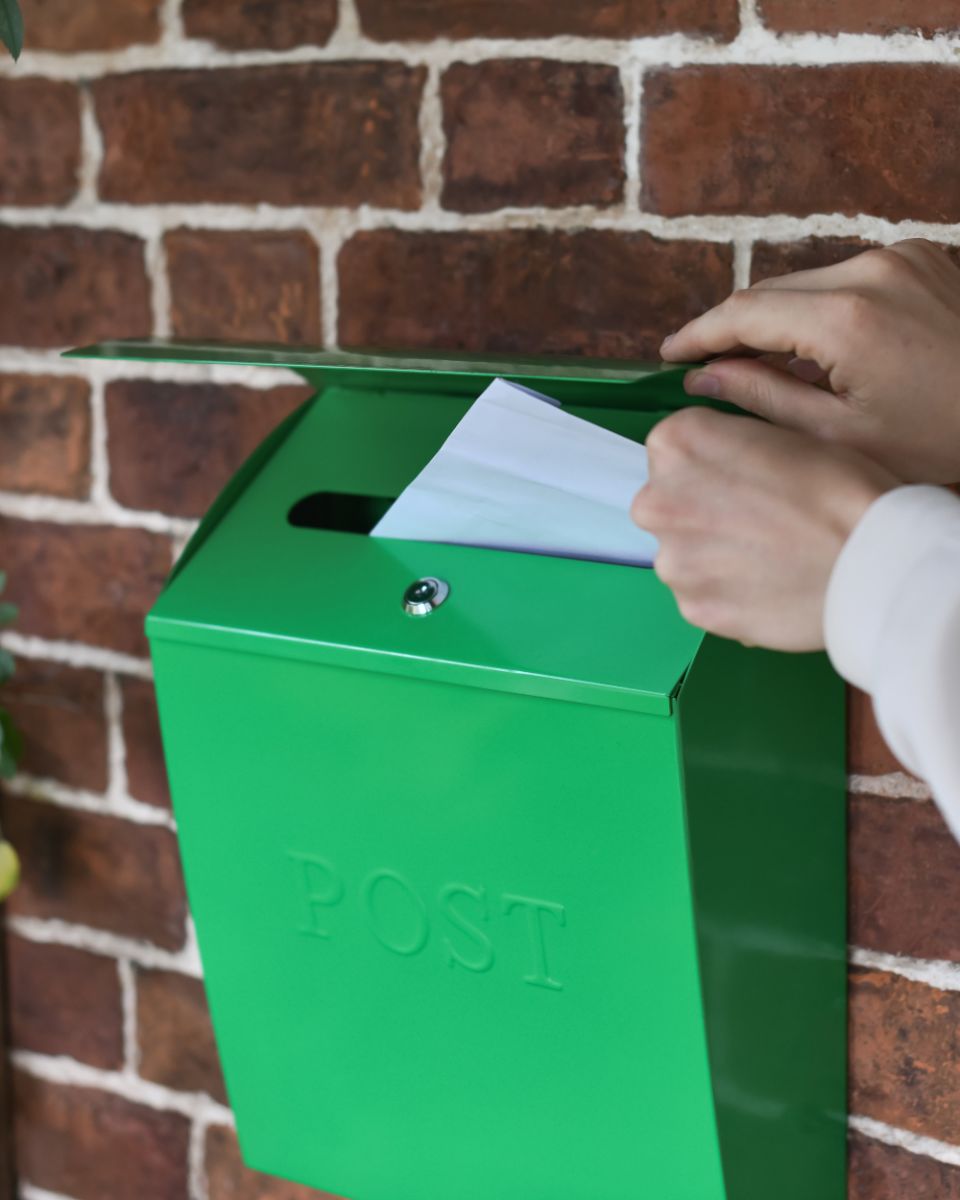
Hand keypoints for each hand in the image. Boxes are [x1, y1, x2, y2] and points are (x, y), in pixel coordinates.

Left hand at [631, 408, 897, 650]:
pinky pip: (702, 595)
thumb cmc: (841, 487)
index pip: (674, 450)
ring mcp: (672, 561)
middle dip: (701, 511)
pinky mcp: (691, 608)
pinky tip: (768, 586)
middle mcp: (657, 502)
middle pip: (668, 503)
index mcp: (677, 443)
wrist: (872, 562)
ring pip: (683, 554)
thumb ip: (729, 445)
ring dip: (713, 555)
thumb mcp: (782, 432)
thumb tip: (714, 465)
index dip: (713, 463)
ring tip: (770, 558)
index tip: (747, 476)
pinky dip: (727, 593)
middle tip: (758, 521)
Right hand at [661, 239, 959, 482]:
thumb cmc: (945, 441)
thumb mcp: (842, 437)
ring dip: (778, 320)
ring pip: (809, 282)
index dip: (698, 334)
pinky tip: (817, 354)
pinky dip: (821, 309)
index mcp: (848, 317)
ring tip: (758, 369)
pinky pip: (848, 279)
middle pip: (773, 290)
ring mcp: (903, 257)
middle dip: (735, 329)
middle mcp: (873, 270)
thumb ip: (763, 399)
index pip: (745, 312)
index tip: (669, 356)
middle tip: (703, 367)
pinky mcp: (924, 257)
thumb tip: (705, 376)